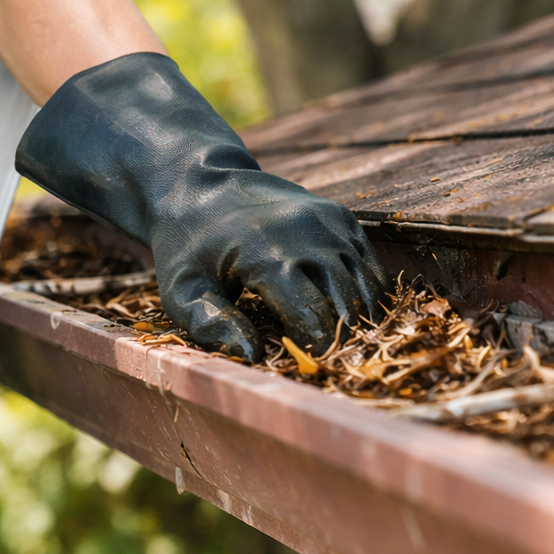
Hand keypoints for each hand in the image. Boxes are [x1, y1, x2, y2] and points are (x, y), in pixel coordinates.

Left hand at [15, 53, 388, 361]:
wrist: (200, 181)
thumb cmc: (187, 244)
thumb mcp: (182, 288)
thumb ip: (211, 324)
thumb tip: (254, 357)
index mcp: (268, 254)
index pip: (315, 320)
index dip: (316, 353)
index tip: (308, 371)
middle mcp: (309, 234)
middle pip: (349, 307)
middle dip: (345, 343)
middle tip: (334, 369)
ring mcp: (330, 223)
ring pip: (368, 288)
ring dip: (364, 323)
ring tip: (347, 351)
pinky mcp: (341, 218)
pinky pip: (371, 267)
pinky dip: (369, 297)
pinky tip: (351, 319)